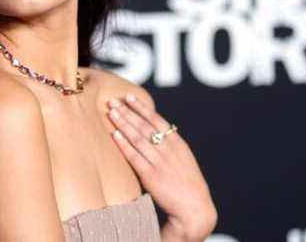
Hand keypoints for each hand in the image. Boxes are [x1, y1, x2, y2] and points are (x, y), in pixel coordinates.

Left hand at [106, 93, 216, 240]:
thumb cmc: (188, 185)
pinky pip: (135, 156)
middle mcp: (169, 150)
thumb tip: (158, 135)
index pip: (157, 120)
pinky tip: (115, 134)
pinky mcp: (151, 176)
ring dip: (123, 123)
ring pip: (138, 138)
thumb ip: (171, 147)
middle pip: (144, 126)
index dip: (141, 108)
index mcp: (178, 144)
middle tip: (113, 101)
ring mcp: (160, 162)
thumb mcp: (184, 160)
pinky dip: (124, 144)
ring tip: (111, 112)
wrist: (194, 208)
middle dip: (127, 112)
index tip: (129, 97)